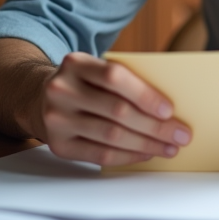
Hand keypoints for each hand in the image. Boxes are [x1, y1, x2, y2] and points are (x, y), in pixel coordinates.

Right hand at [39, 51, 192, 166]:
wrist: (38, 97)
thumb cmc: (81, 83)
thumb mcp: (94, 69)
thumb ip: (123, 80)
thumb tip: (167, 106)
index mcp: (76, 63)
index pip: (114, 77)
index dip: (145, 95)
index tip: (170, 110)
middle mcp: (62, 90)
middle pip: (117, 111)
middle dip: (155, 126)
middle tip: (180, 134)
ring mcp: (57, 119)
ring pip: (111, 136)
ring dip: (146, 144)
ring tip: (168, 147)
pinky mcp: (58, 145)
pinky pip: (99, 155)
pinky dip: (127, 156)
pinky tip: (145, 153)